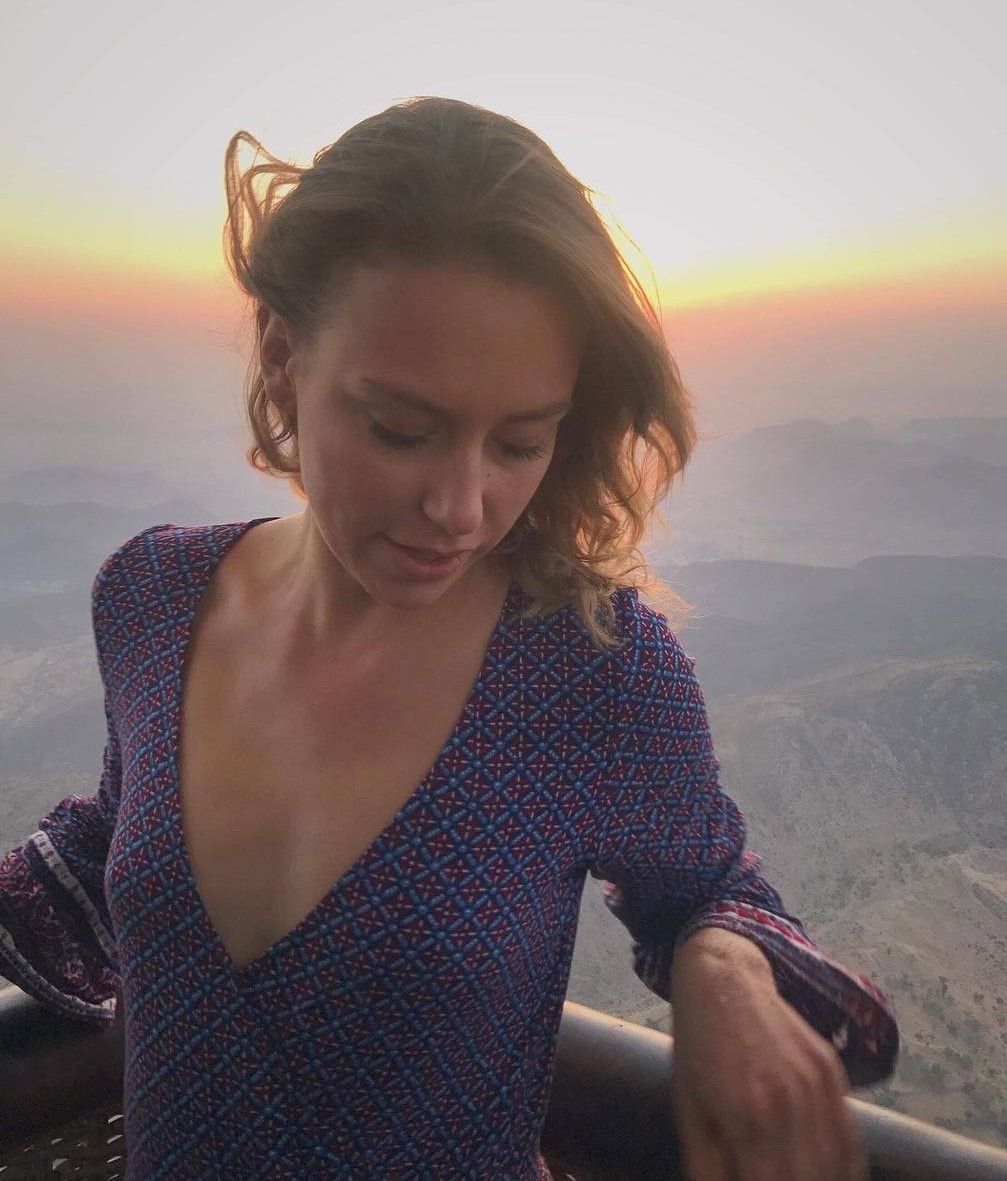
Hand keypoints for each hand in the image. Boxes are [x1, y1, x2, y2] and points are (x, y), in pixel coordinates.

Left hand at [669, 928, 866, 1180]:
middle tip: (775, 1178)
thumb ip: (707, 1171)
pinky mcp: (832, 1071)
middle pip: (811, 1180)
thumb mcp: (690, 1112)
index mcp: (748, 1117)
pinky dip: (847, 1166)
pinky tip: (834, 1175)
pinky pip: (850, 1135)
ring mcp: (817, 1084)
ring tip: (801, 1176)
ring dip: (825, 1180)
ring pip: (837, 1165)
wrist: (724, 980)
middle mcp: (789, 1102)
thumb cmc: (698, 1049)